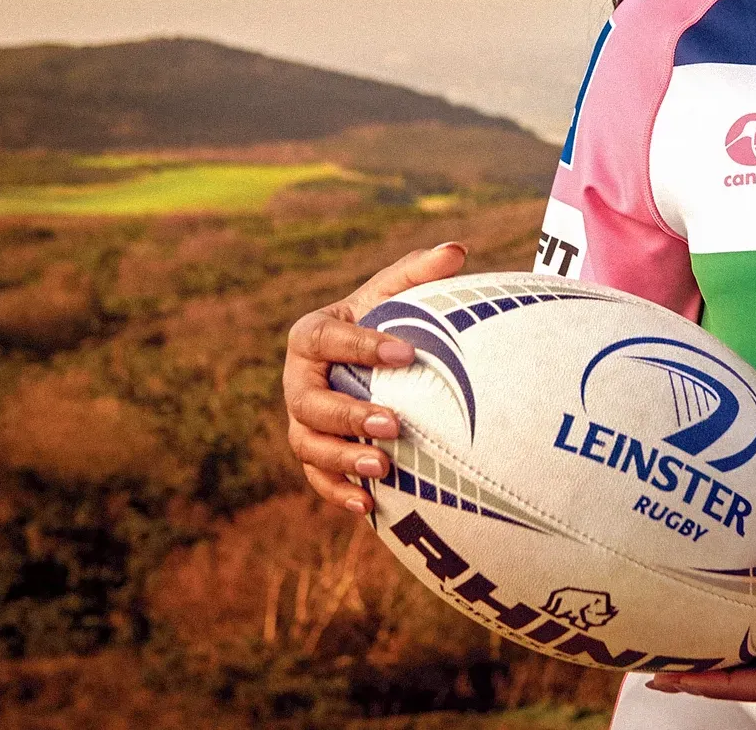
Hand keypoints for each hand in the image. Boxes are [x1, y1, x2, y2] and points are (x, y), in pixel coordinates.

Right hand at [283, 242, 466, 513]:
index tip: (407, 353)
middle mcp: (298, 381)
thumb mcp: (399, 293)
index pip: (327, 340)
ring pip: (308, 445)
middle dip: (348, 415)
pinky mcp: (314, 455)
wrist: (369, 361)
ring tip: (384, 467)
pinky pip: (317, 478)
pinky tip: (370, 506)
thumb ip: (421, 271)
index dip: (361, 347)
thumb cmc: (385, 320)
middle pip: (309, 402)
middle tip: (394, 424)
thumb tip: (457, 250)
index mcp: (311, 335)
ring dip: (342, 459)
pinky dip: (338, 492)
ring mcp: (302, 421)